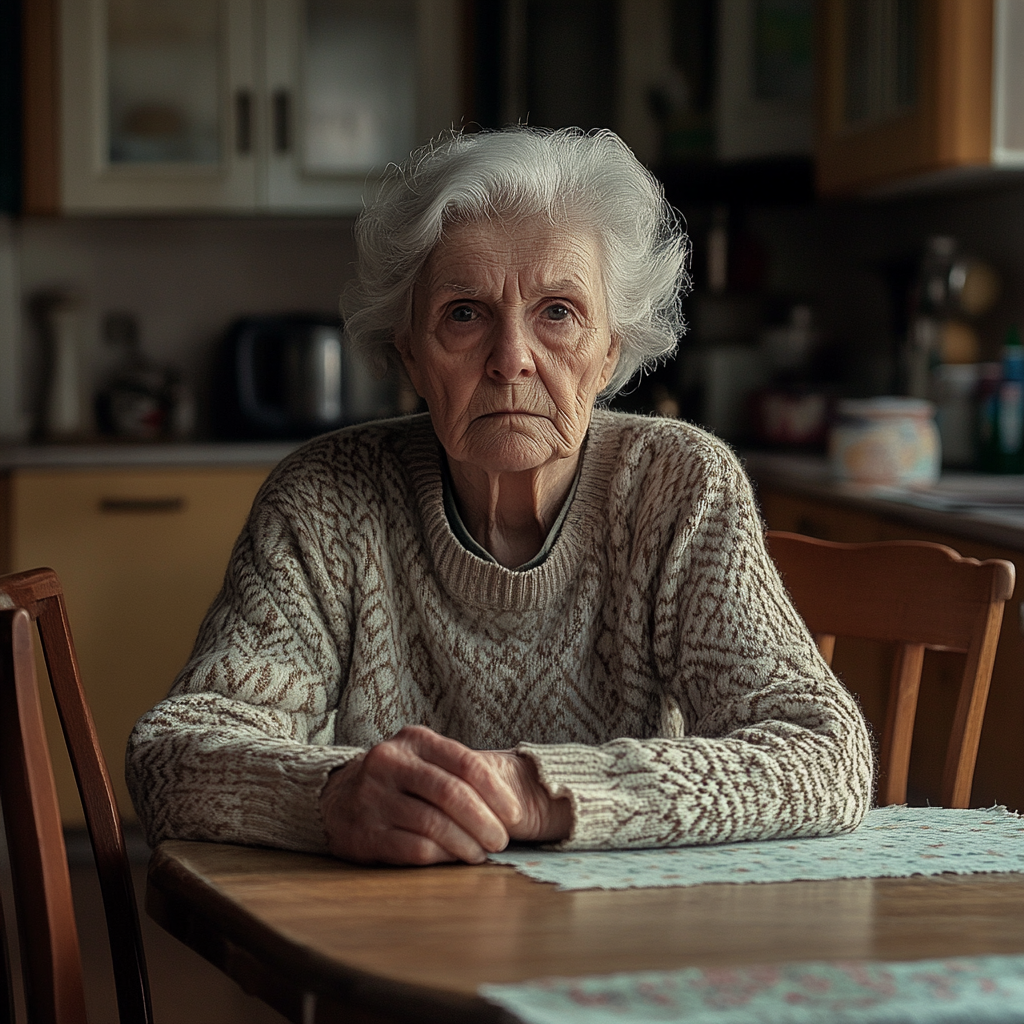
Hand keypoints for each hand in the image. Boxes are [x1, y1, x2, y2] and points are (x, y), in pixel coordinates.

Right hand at [320, 726, 571, 865]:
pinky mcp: (363, 834)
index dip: (496, 793)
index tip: (515, 815)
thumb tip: (510, 804)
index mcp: (414, 740)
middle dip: (485, 821)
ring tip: (481, 853)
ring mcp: (373, 798)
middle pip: (451, 794)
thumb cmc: (397, 780)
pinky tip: (454, 859)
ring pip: (434, 824)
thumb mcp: (421, 757)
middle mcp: (390, 763)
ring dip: (467, 844)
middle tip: (501, 840)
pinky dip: (442, 857)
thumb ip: (456, 769)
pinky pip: (414, 848)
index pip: (465, 764)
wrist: (334, 797)